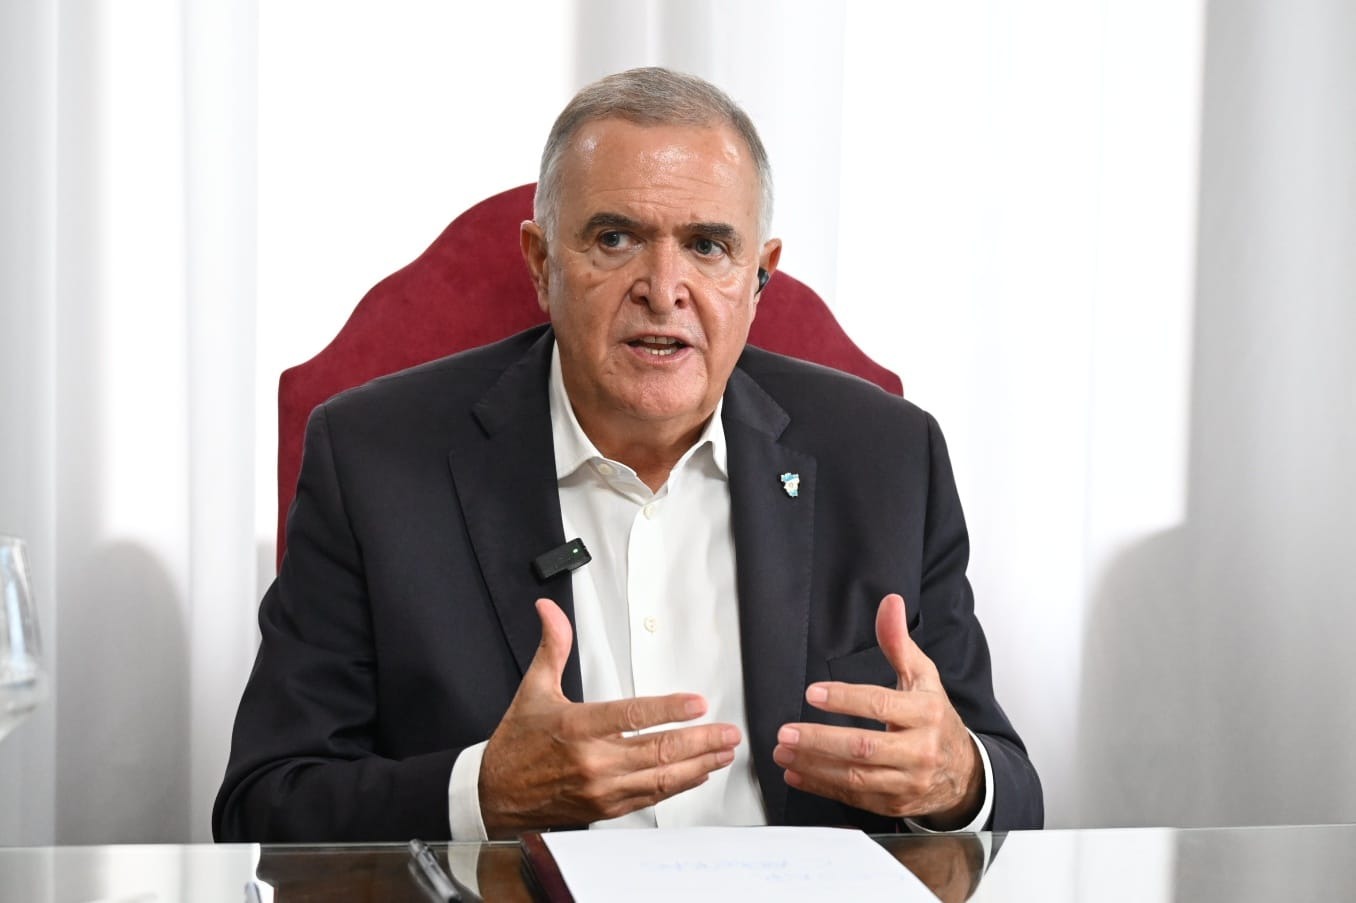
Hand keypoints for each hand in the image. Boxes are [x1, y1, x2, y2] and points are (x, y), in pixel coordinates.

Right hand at [478, 598, 740, 837]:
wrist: (495, 795)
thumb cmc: (517, 744)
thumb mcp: (533, 689)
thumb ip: (553, 647)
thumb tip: (549, 611)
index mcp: (577, 727)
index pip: (631, 716)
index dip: (669, 709)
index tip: (697, 703)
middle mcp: (593, 761)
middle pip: (657, 751)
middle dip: (700, 741)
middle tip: (727, 732)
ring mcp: (601, 789)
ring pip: (660, 778)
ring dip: (698, 765)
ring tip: (723, 752)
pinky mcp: (606, 809)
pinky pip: (650, 798)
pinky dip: (678, 787)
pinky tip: (698, 774)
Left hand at [772, 594, 982, 827]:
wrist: (964, 772)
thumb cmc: (935, 718)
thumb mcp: (923, 677)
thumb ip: (898, 642)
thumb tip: (889, 603)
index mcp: (926, 714)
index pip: (880, 706)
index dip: (845, 700)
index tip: (813, 694)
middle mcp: (919, 751)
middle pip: (863, 747)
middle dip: (820, 740)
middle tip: (786, 732)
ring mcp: (907, 782)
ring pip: (856, 778)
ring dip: (814, 765)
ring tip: (783, 751)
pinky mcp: (894, 804)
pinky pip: (854, 798)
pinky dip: (821, 786)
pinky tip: (797, 773)